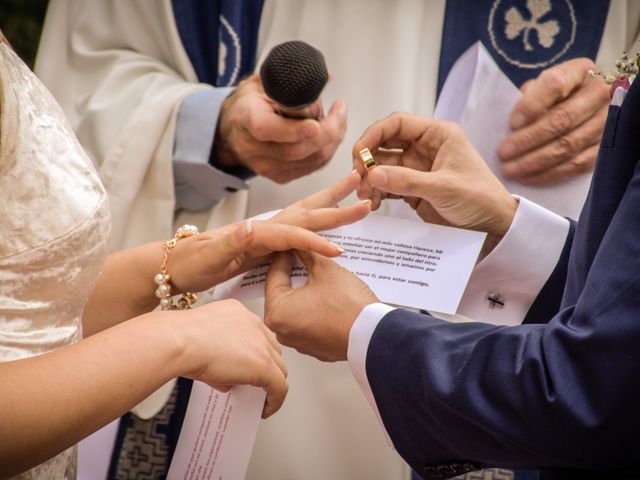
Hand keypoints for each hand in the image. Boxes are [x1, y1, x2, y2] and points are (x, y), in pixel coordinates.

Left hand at [170, 171, 370, 291]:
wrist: (174, 265)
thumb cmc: (191, 263)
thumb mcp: (208, 257)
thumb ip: (231, 243)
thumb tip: (252, 227)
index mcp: (255, 232)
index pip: (292, 234)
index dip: (315, 241)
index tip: (338, 251)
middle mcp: (264, 227)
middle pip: (306, 211)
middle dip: (335, 201)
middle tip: (361, 184)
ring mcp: (266, 232)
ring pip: (305, 215)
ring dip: (330, 203)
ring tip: (353, 190)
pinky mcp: (266, 241)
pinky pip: (299, 229)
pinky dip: (318, 222)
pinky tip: (327, 224)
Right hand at [173, 300, 286, 417]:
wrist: (178, 342)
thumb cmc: (179, 340)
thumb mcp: (202, 342)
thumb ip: (220, 356)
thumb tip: (228, 380)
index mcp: (237, 313)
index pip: (256, 335)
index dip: (255, 353)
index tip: (248, 366)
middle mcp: (253, 324)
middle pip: (271, 349)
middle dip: (266, 366)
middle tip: (256, 383)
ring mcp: (261, 344)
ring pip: (279, 367)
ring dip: (272, 383)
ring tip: (261, 398)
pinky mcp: (264, 365)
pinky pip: (279, 386)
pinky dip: (275, 400)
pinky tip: (266, 409)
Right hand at [214, 73, 346, 182]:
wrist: (232, 132)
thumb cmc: (249, 104)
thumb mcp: (262, 82)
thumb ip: (289, 79)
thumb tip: (326, 75)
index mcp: (246, 119)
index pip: (267, 129)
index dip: (294, 129)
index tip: (316, 122)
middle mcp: (254, 149)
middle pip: (297, 149)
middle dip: (328, 131)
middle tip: (340, 110)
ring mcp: (267, 167)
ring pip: (311, 159)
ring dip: (333, 139)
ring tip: (339, 118)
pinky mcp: (280, 176)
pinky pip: (313, 167)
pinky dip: (328, 149)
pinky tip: (332, 133)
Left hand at [265, 251, 377, 360]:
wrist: (373, 336)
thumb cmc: (348, 306)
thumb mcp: (324, 269)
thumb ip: (306, 254)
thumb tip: (299, 247)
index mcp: (277, 312)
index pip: (274, 275)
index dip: (285, 256)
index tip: (292, 246)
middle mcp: (282, 331)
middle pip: (283, 293)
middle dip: (294, 275)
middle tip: (304, 258)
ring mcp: (298, 342)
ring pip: (296, 308)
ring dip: (305, 292)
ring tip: (318, 276)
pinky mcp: (313, 347)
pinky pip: (308, 321)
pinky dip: (314, 309)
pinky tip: (326, 297)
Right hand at [353, 113, 517, 240]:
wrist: (494, 227)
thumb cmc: (481, 199)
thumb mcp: (444, 188)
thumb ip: (407, 181)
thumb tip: (372, 174)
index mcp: (437, 135)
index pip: (397, 123)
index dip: (374, 134)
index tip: (359, 151)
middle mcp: (425, 148)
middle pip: (384, 144)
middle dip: (368, 160)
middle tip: (358, 177)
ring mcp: (417, 168)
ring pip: (382, 167)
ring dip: (370, 179)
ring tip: (365, 195)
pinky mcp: (413, 189)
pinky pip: (387, 186)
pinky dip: (377, 193)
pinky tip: (372, 203)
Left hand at [497, 57, 609, 183]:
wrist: (583, 105)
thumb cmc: (551, 95)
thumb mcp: (539, 87)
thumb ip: (527, 98)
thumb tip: (513, 126)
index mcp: (579, 70)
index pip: (555, 85)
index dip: (531, 106)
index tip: (511, 123)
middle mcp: (599, 93)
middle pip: (562, 119)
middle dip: (528, 139)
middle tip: (503, 153)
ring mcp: (607, 121)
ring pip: (569, 145)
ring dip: (535, 161)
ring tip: (510, 169)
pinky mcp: (606, 147)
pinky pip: (578, 164)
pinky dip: (550, 173)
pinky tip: (529, 177)